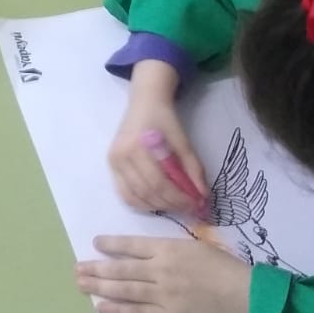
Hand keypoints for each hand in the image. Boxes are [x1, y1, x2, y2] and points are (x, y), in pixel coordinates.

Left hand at [76, 236, 251, 312]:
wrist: (244, 295)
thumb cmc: (225, 267)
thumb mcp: (198, 246)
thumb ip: (173, 248)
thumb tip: (152, 249)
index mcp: (169, 248)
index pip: (133, 245)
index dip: (112, 245)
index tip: (96, 243)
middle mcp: (160, 269)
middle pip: (121, 269)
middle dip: (97, 268)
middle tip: (77, 269)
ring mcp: (162, 293)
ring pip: (124, 289)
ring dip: (100, 287)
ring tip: (81, 285)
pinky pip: (137, 312)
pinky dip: (117, 310)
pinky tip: (101, 307)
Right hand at [107, 60, 205, 213]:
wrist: (145, 103)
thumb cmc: (165, 120)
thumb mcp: (184, 142)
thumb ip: (194, 170)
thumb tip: (202, 197)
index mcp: (138, 147)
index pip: (159, 183)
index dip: (178, 199)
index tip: (195, 206)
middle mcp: (121, 156)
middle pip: (147, 192)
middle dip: (170, 205)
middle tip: (188, 209)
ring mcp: (114, 161)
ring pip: (134, 197)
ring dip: (156, 207)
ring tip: (174, 207)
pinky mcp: (111, 165)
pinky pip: (124, 193)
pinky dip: (140, 203)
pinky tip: (155, 203)